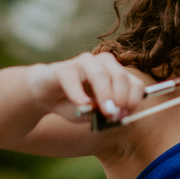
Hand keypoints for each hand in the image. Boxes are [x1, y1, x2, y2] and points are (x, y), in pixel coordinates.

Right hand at [28, 52, 149, 128]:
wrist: (45, 95)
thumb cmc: (74, 103)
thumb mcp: (94, 114)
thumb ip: (105, 114)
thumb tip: (116, 115)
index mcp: (115, 73)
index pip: (134, 82)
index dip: (133, 99)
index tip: (127, 114)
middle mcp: (102, 63)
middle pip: (120, 76)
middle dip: (121, 98)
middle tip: (116, 115)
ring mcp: (83, 63)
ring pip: (100, 74)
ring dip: (106, 94)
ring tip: (106, 111)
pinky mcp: (63, 69)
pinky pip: (73, 79)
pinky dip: (79, 93)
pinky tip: (83, 105)